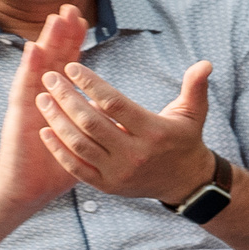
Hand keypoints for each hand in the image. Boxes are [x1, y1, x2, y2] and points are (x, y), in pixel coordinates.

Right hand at [0, 5, 89, 210]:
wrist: (29, 187)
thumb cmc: (60, 165)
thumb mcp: (86, 141)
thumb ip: (101, 123)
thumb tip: (125, 114)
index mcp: (60, 100)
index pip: (68, 64)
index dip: (75, 43)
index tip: (84, 19)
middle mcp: (43, 96)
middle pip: (54, 58)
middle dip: (62, 34)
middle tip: (70, 7)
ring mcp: (30, 102)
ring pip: (39, 66)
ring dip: (46, 41)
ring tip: (54, 18)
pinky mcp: (20, 113)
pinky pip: (24, 86)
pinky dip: (29, 66)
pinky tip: (34, 49)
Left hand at [35, 54, 218, 204]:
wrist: (187, 183)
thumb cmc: (185, 140)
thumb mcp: (193, 113)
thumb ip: (195, 87)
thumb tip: (205, 63)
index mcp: (155, 132)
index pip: (115, 103)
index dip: (90, 84)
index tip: (71, 68)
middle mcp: (136, 154)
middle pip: (91, 122)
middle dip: (66, 97)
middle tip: (50, 78)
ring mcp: (120, 172)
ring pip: (79, 144)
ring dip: (56, 120)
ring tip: (43, 99)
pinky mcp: (108, 185)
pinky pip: (76, 167)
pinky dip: (57, 149)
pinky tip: (45, 130)